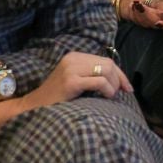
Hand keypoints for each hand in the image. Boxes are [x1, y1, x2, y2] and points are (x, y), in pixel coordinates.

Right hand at [17, 51, 133, 113]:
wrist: (35, 105)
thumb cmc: (58, 97)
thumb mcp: (76, 80)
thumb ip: (92, 75)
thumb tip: (119, 80)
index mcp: (75, 56)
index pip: (105, 60)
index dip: (120, 74)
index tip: (127, 88)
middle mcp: (73, 59)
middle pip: (108, 64)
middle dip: (119, 79)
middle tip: (121, 93)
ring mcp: (71, 69)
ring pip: (106, 70)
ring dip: (113, 85)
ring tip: (110, 96)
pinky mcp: (71, 81)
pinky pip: (99, 82)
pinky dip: (108, 89)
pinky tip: (106, 96)